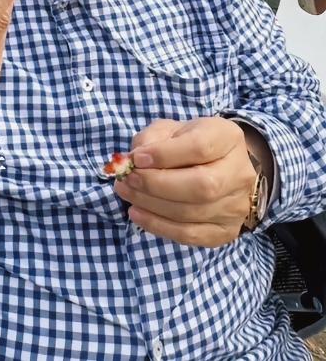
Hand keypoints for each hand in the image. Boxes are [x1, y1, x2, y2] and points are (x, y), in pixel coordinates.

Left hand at [114, 118, 256, 247]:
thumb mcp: (169, 129)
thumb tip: (133, 161)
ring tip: (126, 193)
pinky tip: (138, 214)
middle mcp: (239, 173)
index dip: (164, 155)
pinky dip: (159, 226)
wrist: (218, 165)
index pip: (200, 147)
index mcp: (227, 138)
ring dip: (151, 205)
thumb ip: (151, 140)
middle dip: (156, 184)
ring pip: (193, 212)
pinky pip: (191, 235)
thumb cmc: (187, 142)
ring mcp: (236, 205)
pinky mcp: (226, 231)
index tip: (136, 158)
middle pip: (202, 185)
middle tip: (127, 180)